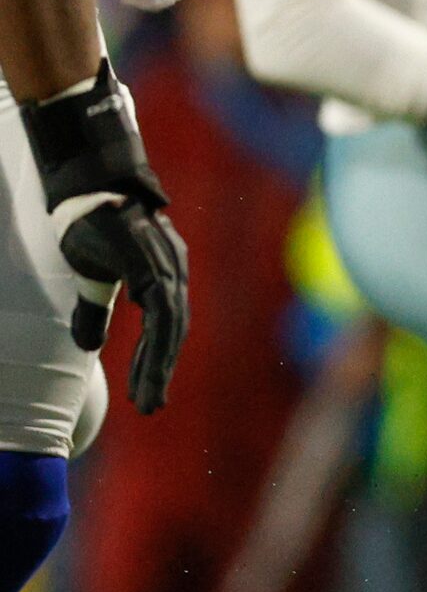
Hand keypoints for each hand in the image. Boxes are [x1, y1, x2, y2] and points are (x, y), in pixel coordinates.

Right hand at [19, 61, 187, 412]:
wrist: (87, 184)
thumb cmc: (92, 226)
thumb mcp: (92, 277)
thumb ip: (95, 311)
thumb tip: (91, 347)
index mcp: (165, 275)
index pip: (168, 327)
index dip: (159, 361)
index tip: (148, 395)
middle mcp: (174, 270)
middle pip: (174, 331)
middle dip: (161, 370)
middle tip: (150, 407)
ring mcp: (166, 263)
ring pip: (171, 324)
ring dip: (160, 364)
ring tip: (148, 398)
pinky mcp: (149, 258)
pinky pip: (160, 305)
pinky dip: (159, 336)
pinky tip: (150, 361)